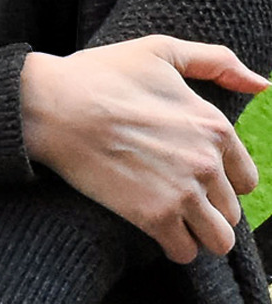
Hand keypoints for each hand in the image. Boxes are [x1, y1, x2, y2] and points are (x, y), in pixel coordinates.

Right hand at [19, 35, 269, 264]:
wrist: (52, 104)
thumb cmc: (101, 74)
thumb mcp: (159, 50)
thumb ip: (215, 62)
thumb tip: (261, 84)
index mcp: (214, 125)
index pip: (245, 178)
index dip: (220, 178)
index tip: (190, 173)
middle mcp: (207, 162)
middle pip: (231, 211)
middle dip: (206, 206)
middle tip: (172, 192)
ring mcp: (182, 192)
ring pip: (218, 240)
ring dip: (197, 233)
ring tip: (170, 217)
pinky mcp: (153, 216)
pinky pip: (185, 253)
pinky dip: (174, 245)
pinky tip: (154, 227)